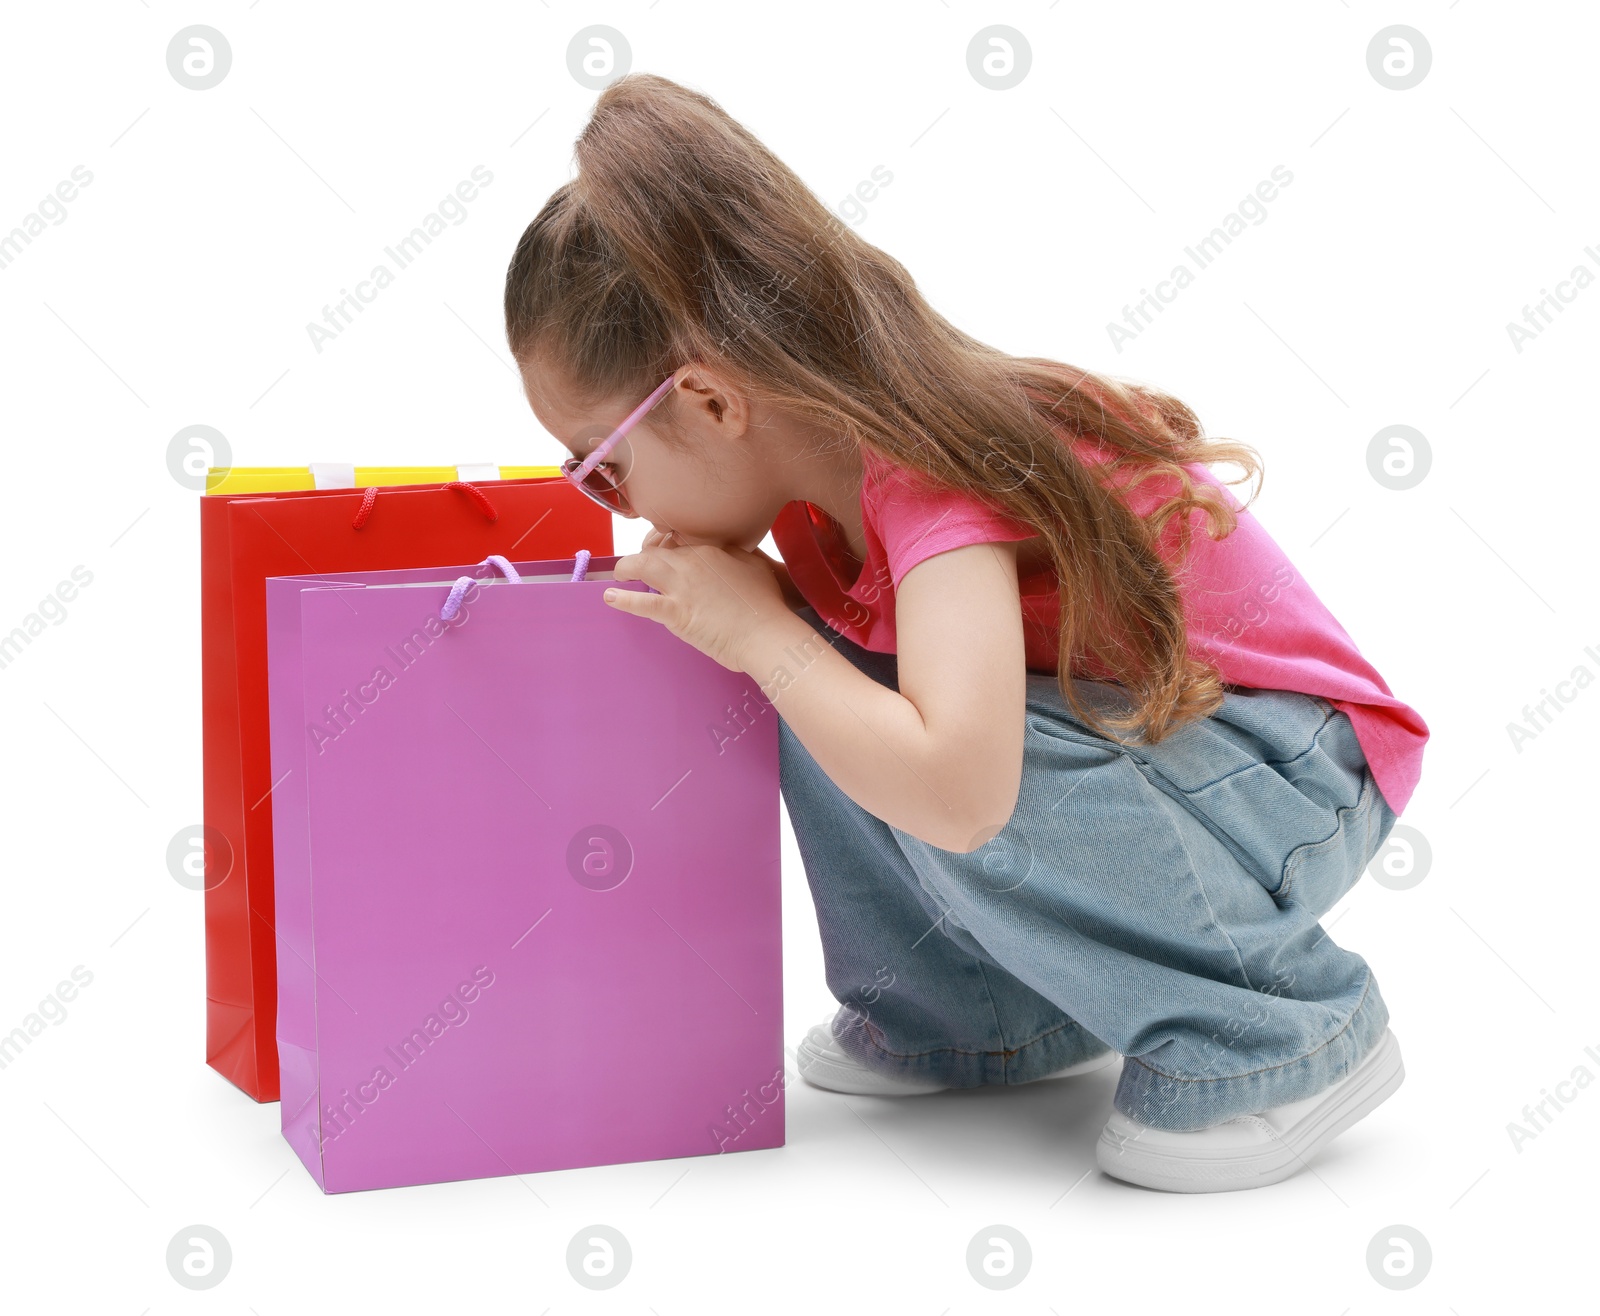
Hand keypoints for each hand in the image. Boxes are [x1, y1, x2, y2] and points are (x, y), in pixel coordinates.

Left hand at [605, 533, 794, 671]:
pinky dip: (623, 600)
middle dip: (641, 554)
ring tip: (619, 576)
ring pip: (643, 567)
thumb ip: (736, 552)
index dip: (662, 541)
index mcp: (711, 548)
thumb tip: (727, 548)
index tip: (659, 547)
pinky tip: (610, 598)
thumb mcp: (756, 565)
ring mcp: (682, 586)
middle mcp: (692, 561)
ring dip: (626, 569)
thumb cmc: (767, 604)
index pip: (676, 537)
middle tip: (636, 564)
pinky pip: (642, 603)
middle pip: (655, 549)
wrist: (766, 633)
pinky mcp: (676, 613)